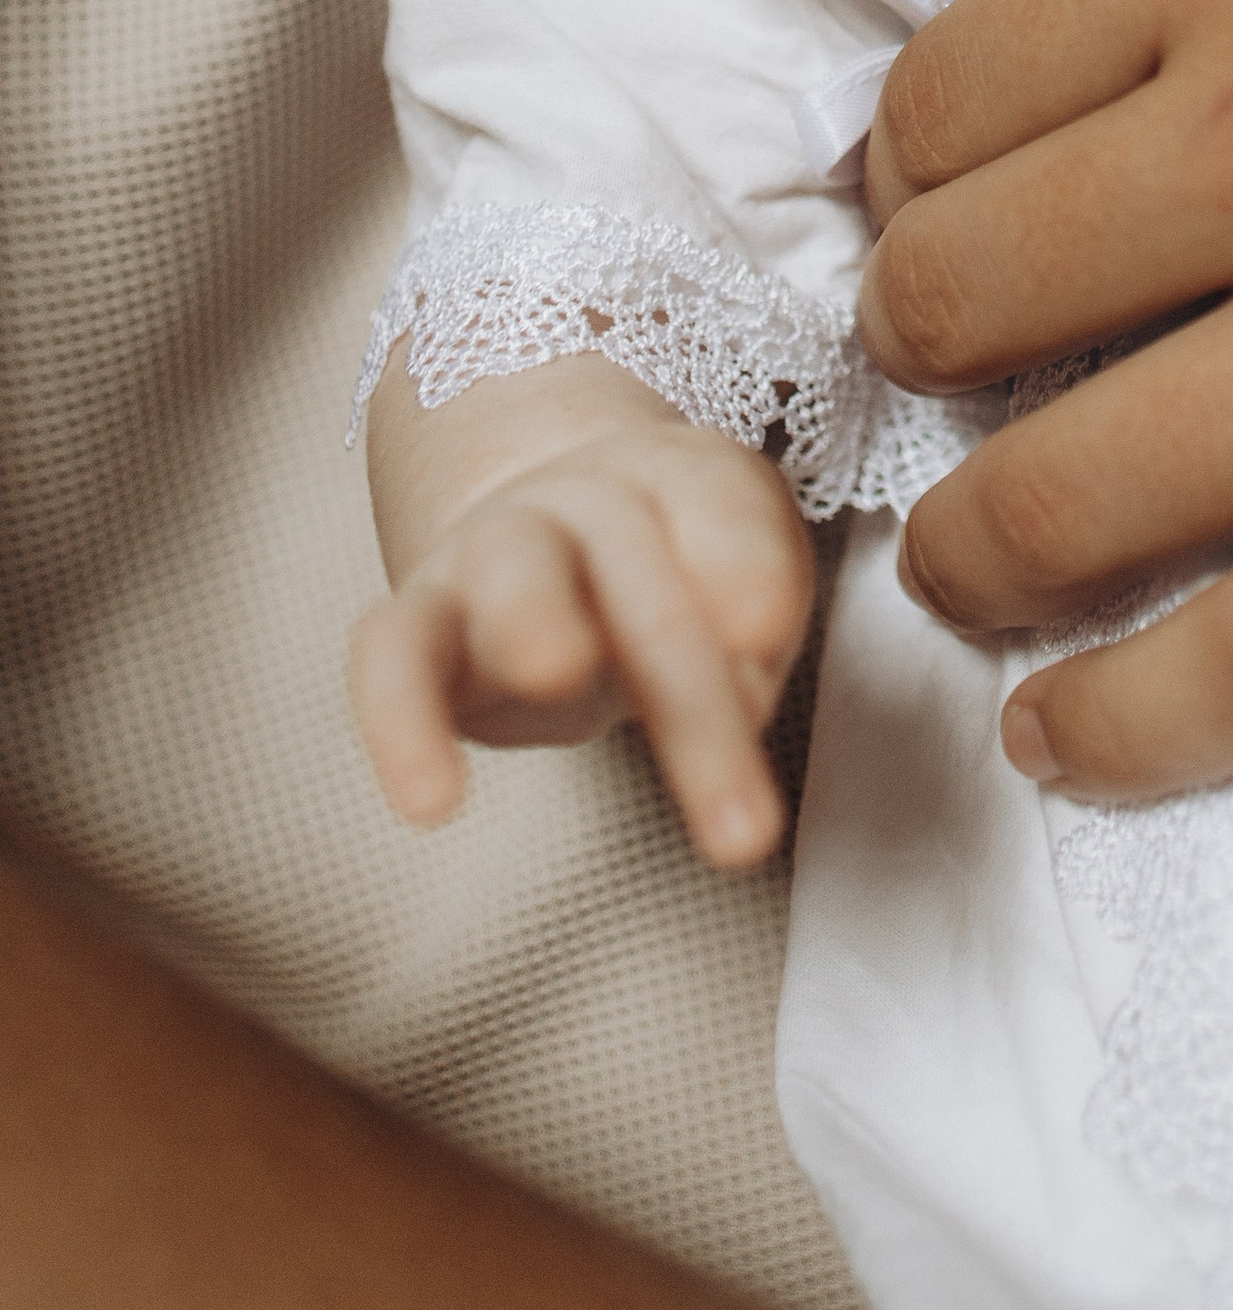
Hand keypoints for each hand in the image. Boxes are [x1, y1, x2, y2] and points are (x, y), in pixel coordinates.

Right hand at [352, 364, 813, 868]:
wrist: (546, 529)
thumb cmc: (670, 572)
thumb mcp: (745, 585)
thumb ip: (756, 622)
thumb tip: (744, 688)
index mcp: (682, 476)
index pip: (719, 504)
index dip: (742, 565)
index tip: (766, 637)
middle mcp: (585, 497)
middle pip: (634, 565)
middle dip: (686, 689)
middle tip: (739, 834)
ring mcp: (491, 548)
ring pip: (510, 568)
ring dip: (533, 615)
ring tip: (557, 672)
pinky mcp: (414, 620)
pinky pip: (390, 658)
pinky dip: (401, 725)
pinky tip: (431, 805)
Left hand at [858, 0, 1232, 805]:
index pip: (946, 95)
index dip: (915, 168)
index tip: (945, 205)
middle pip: (957, 299)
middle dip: (918, 347)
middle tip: (954, 369)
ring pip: (1058, 506)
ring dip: (969, 557)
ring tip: (970, 572)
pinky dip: (1118, 732)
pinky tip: (1064, 744)